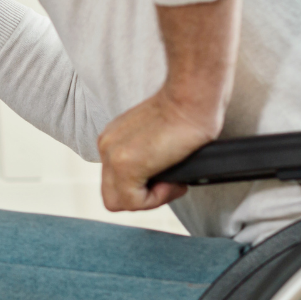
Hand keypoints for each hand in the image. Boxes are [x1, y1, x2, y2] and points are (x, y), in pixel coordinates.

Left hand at [96, 93, 219, 211]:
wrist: (193, 98)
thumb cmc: (188, 114)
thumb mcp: (156, 137)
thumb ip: (146, 157)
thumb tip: (156, 182)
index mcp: (113, 139)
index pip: (115, 180)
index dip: (142, 187)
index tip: (166, 177)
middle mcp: (107, 146)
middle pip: (112, 194)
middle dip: (142, 198)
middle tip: (170, 185)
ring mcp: (113, 155)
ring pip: (118, 201)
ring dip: (150, 200)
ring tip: (173, 183)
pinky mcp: (125, 165)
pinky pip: (133, 201)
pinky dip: (157, 198)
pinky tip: (174, 182)